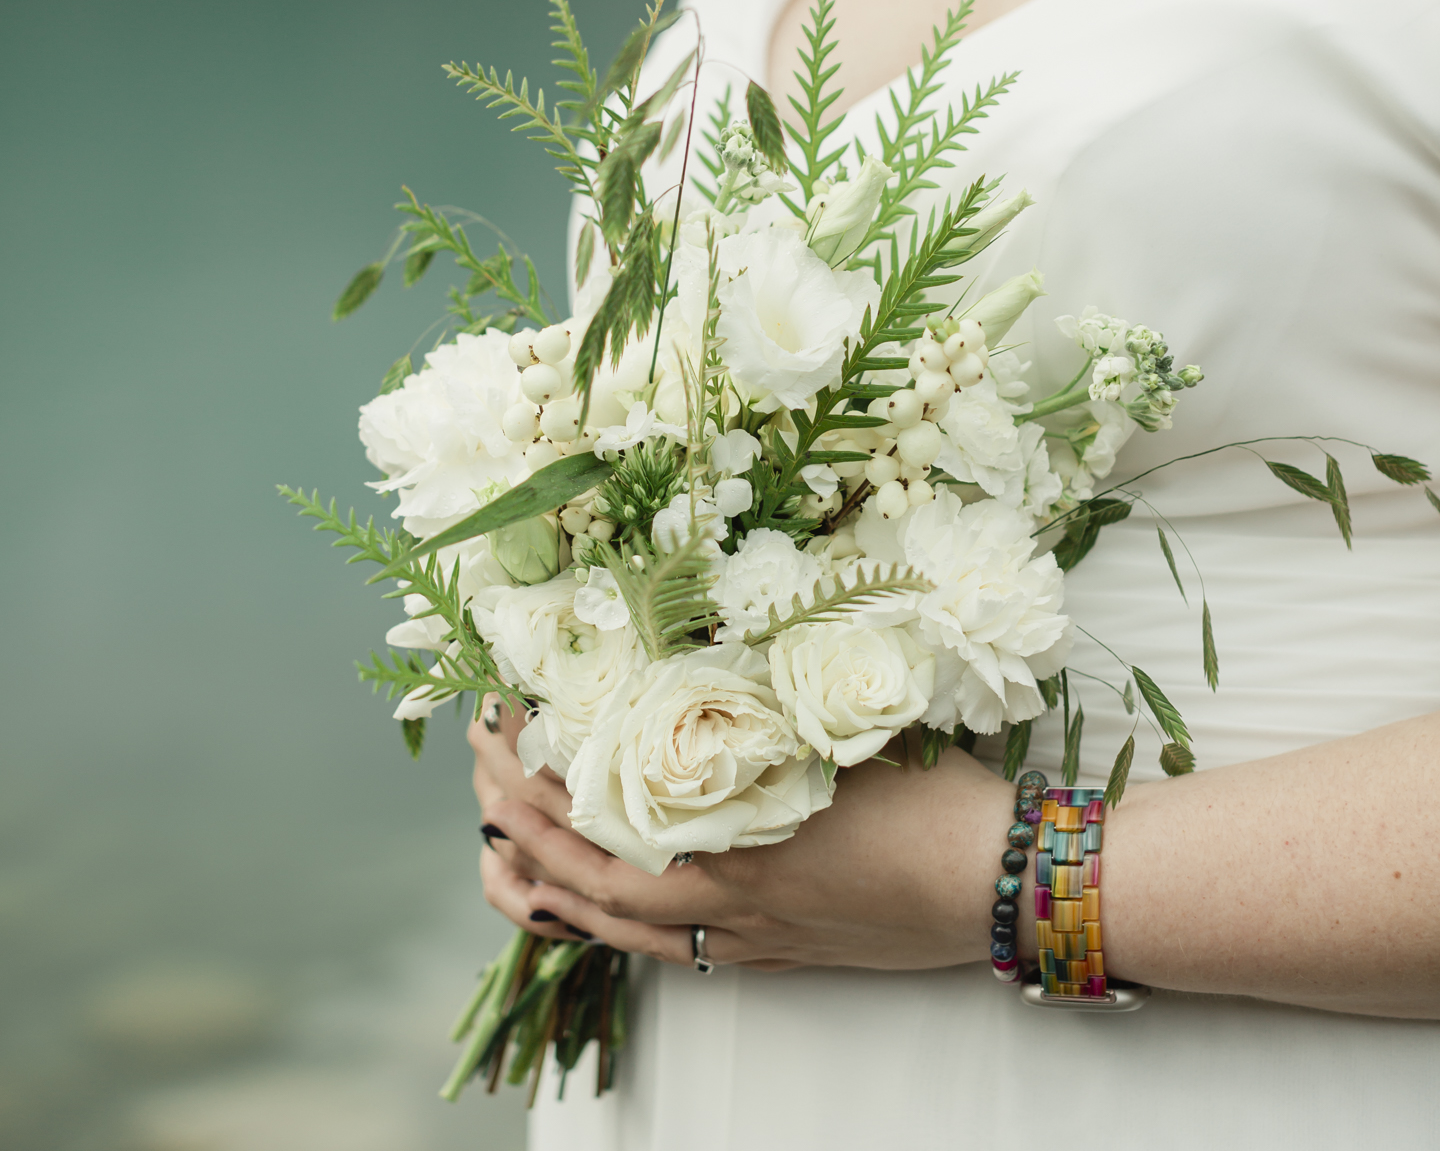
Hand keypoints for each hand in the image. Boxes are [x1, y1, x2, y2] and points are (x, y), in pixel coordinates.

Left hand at [470, 698, 1017, 971]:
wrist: (1002, 886)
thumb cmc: (931, 796)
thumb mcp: (838, 718)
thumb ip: (758, 690)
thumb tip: (690, 632)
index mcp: (726, 830)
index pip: (595, 803)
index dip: (533, 760)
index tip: (497, 711)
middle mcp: (718, 895)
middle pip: (578, 869)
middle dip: (512, 816)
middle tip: (476, 763)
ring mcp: (740, 935)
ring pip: (608, 925)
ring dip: (542, 886)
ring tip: (490, 855)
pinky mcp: (767, 955)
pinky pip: (658, 954)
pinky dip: (603, 929)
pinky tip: (585, 909)